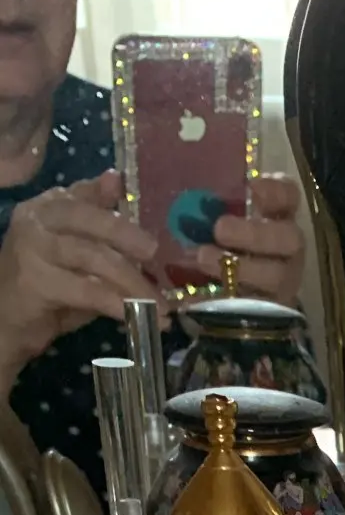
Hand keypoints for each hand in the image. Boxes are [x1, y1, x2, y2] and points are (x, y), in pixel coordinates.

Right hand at [0, 170, 157, 388]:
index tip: (126, 192)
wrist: (7, 323)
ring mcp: (32, 249)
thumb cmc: (47, 291)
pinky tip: (135, 315)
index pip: (81, 196)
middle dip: (128, 237)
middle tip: (155, 254)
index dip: (107, 199)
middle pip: (90, 221)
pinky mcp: (35, 282)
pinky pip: (87, 290)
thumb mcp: (77, 259)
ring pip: (93, 257)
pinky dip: (116, 303)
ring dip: (132, 282)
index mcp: (46, 209)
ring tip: (160, 304)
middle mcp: (35, 221)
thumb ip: (98, 231)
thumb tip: (125, 197)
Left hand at [201, 175, 305, 305]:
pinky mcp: (270, 310)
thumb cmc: (209, 239)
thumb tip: (176, 188)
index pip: (288, 196)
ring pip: (277, 275)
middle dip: (255, 233)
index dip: (276, 192)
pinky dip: (230, 296)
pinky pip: (257, 306)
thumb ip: (207, 205)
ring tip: (204, 258)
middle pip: (289, 238)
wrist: (213, 292)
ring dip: (242, 267)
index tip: (253, 188)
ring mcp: (282, 280)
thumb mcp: (210, 216)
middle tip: (220, 229)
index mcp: (274, 216)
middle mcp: (286, 248)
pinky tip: (203, 290)